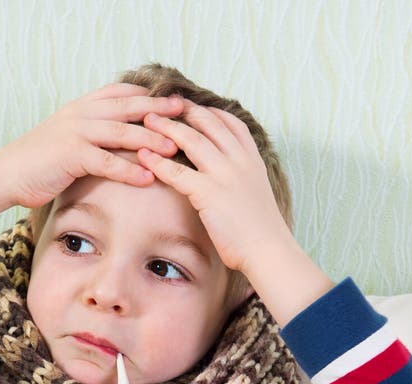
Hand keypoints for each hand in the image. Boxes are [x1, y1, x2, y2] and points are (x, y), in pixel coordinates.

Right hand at [0, 83, 183, 206]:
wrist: (7, 173)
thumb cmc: (42, 163)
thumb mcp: (71, 140)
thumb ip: (96, 135)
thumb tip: (125, 141)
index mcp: (83, 107)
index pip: (123, 93)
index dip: (150, 96)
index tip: (176, 101)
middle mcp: (82, 113)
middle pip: (129, 107)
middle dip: (159, 110)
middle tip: (187, 114)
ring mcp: (76, 132)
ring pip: (122, 132)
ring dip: (151, 140)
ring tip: (176, 148)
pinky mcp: (71, 154)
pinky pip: (107, 161)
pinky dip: (130, 170)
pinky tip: (149, 178)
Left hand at [136, 99, 290, 277]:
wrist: (268, 250)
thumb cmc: (260, 230)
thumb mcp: (256, 192)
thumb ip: (241, 177)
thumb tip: (225, 176)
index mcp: (252, 158)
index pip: (228, 122)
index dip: (206, 110)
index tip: (188, 106)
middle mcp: (239, 160)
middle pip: (207, 123)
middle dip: (182, 112)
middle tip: (160, 106)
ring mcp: (224, 174)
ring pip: (191, 140)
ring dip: (166, 128)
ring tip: (147, 121)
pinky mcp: (208, 194)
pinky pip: (177, 172)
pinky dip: (158, 162)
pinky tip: (144, 156)